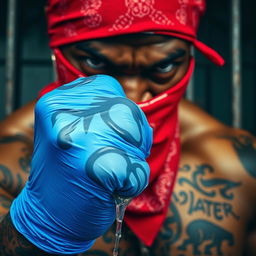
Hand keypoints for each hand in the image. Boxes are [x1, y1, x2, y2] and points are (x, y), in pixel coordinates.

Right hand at [11, 75, 151, 253]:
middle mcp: (64, 114)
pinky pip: (136, 167)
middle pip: (126, 109)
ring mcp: (79, 138)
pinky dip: (134, 181)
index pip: (108, 88)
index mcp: (57, 101)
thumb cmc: (68, 172)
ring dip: (134, 157)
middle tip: (116, 157)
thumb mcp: (72, 129)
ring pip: (135, 134)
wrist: (49, 217)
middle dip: (134, 135)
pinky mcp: (95, 166)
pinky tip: (112, 188)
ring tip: (112, 171)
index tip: (110, 133)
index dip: (119, 112)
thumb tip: (133, 104)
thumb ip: (96, 110)